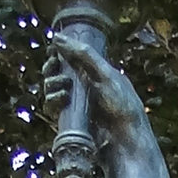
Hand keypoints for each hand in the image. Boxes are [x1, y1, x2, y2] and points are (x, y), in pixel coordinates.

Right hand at [44, 23, 146, 150]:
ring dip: (52, 83)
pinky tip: (61, 98)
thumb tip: (57, 37)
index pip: (69, 57)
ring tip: (62, 85)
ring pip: (52, 89)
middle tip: (53, 66)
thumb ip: (83, 54)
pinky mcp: (70, 120)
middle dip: (51, 68)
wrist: (126, 140)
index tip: (54, 50)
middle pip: (56, 72)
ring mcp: (76, 104)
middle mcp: (83, 86)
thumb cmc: (122, 105)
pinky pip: (53, 107)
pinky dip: (53, 100)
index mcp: (94, 71)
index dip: (58, 52)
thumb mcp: (105, 73)